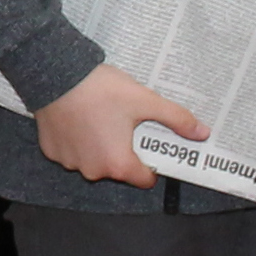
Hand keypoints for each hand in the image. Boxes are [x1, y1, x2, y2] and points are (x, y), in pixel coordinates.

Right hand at [35, 63, 207, 189]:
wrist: (56, 75)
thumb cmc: (103, 91)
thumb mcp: (145, 101)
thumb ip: (177, 119)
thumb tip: (203, 133)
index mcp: (119, 164)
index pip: (144, 179)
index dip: (150, 162)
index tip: (146, 143)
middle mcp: (93, 171)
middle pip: (117, 169)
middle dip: (122, 151)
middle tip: (123, 123)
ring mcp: (70, 162)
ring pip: (93, 160)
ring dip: (98, 146)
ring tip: (99, 118)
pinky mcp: (52, 151)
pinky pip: (72, 152)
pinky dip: (77, 141)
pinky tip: (78, 119)